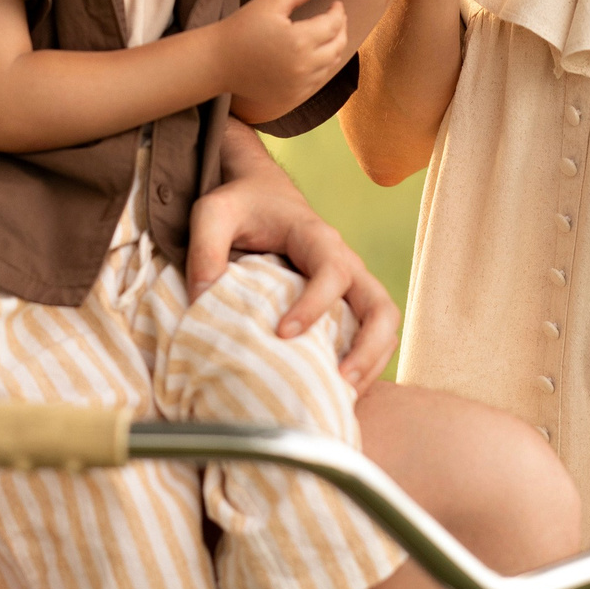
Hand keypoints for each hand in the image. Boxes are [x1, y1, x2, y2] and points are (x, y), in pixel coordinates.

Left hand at [188, 123, 400, 388]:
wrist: (265, 194)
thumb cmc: (241, 204)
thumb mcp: (213, 213)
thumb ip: (204, 251)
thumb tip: (203, 301)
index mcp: (317, 238)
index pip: (332, 272)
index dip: (314, 305)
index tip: (283, 334)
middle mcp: (346, 262)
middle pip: (381, 305)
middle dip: (369, 346)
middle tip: (341, 380)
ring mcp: (351, 284)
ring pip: (385, 324)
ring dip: (372, 361)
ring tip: (343, 394)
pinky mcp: (346, 302)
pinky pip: (370, 334)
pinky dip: (364, 363)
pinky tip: (336, 389)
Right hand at [215, 0, 350, 123]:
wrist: (216, 63)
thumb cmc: (241, 28)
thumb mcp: (271, 3)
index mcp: (300, 41)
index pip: (334, 24)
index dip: (338, 11)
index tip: (335, 3)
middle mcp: (304, 67)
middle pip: (338, 46)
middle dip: (341, 29)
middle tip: (335, 17)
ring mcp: (300, 86)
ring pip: (331, 65)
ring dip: (334, 48)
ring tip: (326, 34)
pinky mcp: (293, 98)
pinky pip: (318, 81)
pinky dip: (322, 67)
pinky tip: (314, 54)